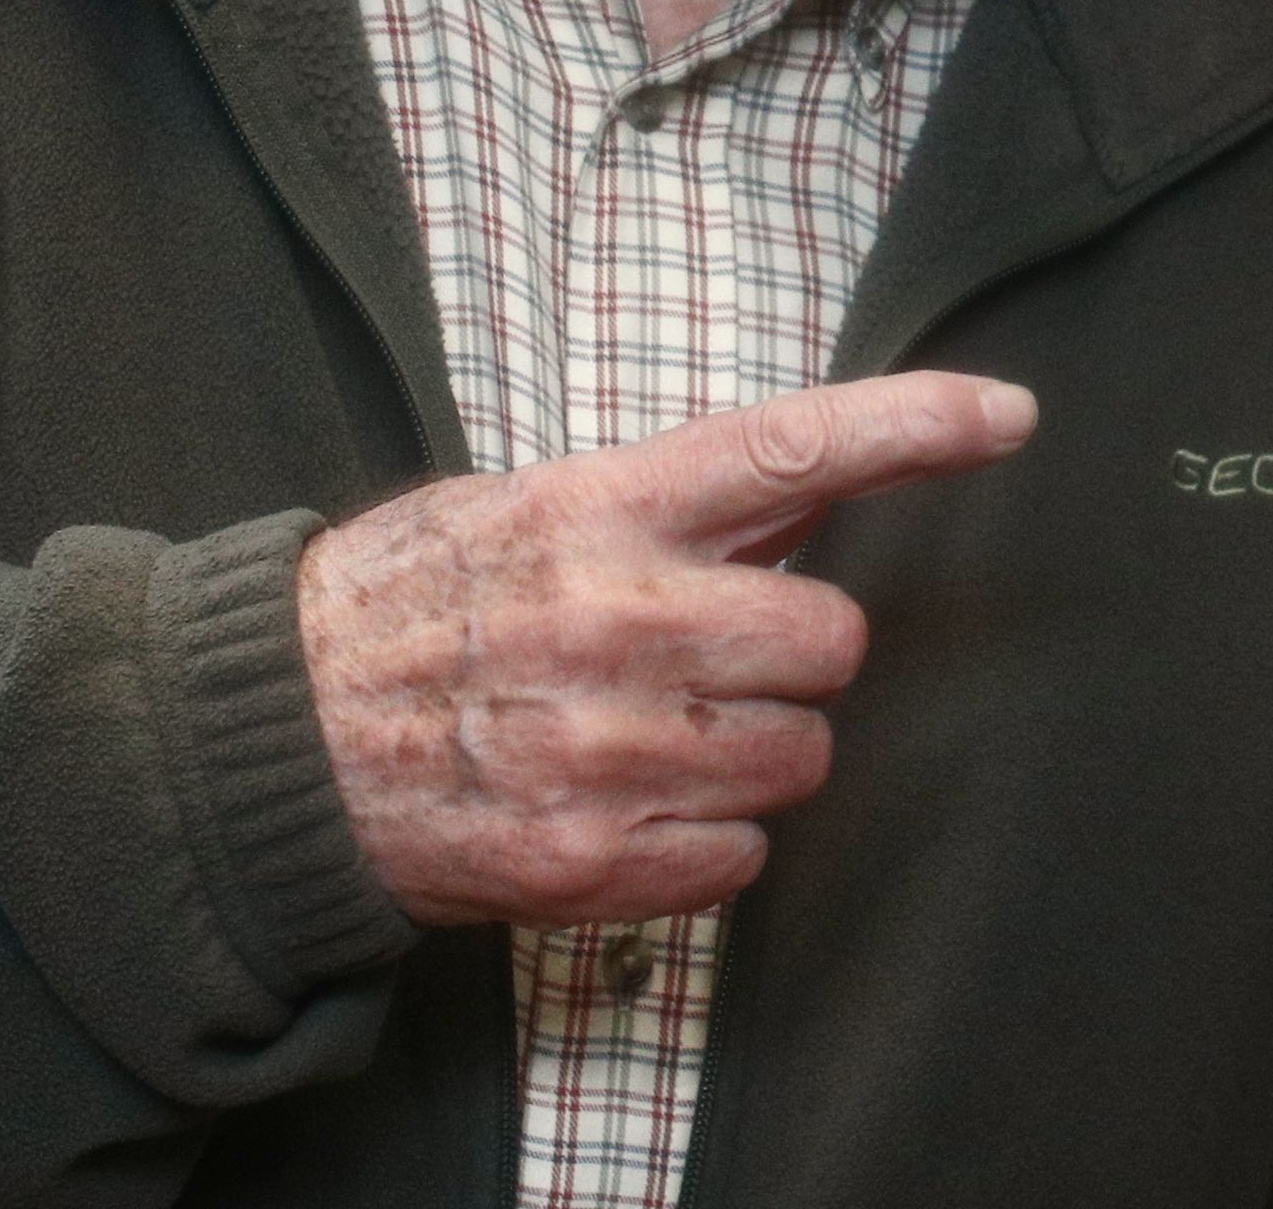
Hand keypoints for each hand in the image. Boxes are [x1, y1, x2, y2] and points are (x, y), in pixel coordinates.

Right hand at [297, 370, 1036, 928]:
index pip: (792, 447)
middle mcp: (616, 621)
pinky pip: (744, 854)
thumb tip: (811, 492)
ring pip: (800, 753)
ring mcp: (606, 749)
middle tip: (710, 653)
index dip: (916, 424)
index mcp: (600, 509)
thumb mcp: (527, 508)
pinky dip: (708, 837)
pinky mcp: (589, 860)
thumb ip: (668, 504)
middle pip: (831, 635)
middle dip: (792, 649)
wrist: (265, 745)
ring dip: (754, 749)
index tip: (1007, 413)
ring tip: (651, 732)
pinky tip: (627, 801)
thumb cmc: (407, 608)